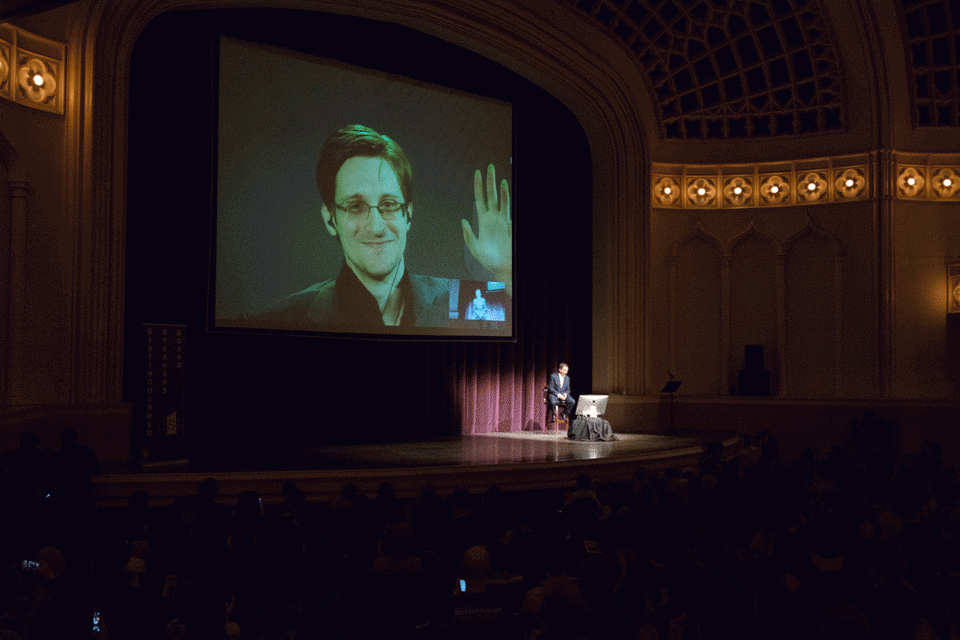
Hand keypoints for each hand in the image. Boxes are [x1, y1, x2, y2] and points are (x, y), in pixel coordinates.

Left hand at [462, 163, 511, 293]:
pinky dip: (505, 197)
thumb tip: (463, 220)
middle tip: (489, 166)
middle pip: (490, 195)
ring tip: (496, 174)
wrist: (502, 268)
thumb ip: (468, 235)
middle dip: (489, 181)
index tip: (477, 173)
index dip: (478, 187)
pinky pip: (507, 207)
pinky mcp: (509, 224)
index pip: (480, 199)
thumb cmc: (489, 260)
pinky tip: (504, 187)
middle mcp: (493, 218)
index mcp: (483, 222)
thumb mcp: (474, 248)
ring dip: (498, 187)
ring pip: (500, 199)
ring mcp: (502, 220)